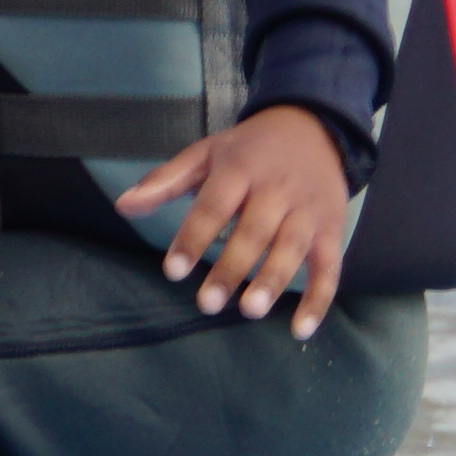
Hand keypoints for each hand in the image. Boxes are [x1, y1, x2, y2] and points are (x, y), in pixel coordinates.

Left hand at [113, 102, 357, 338]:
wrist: (314, 126)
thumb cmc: (250, 149)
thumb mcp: (206, 153)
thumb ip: (165, 181)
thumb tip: (123, 206)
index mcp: (241, 168)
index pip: (214, 205)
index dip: (194, 237)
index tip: (173, 271)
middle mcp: (277, 189)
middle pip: (255, 231)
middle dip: (231, 268)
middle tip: (206, 304)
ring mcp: (308, 210)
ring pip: (292, 248)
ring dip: (273, 280)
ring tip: (250, 310)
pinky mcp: (332, 229)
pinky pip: (329, 267)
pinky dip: (319, 300)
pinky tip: (301, 329)